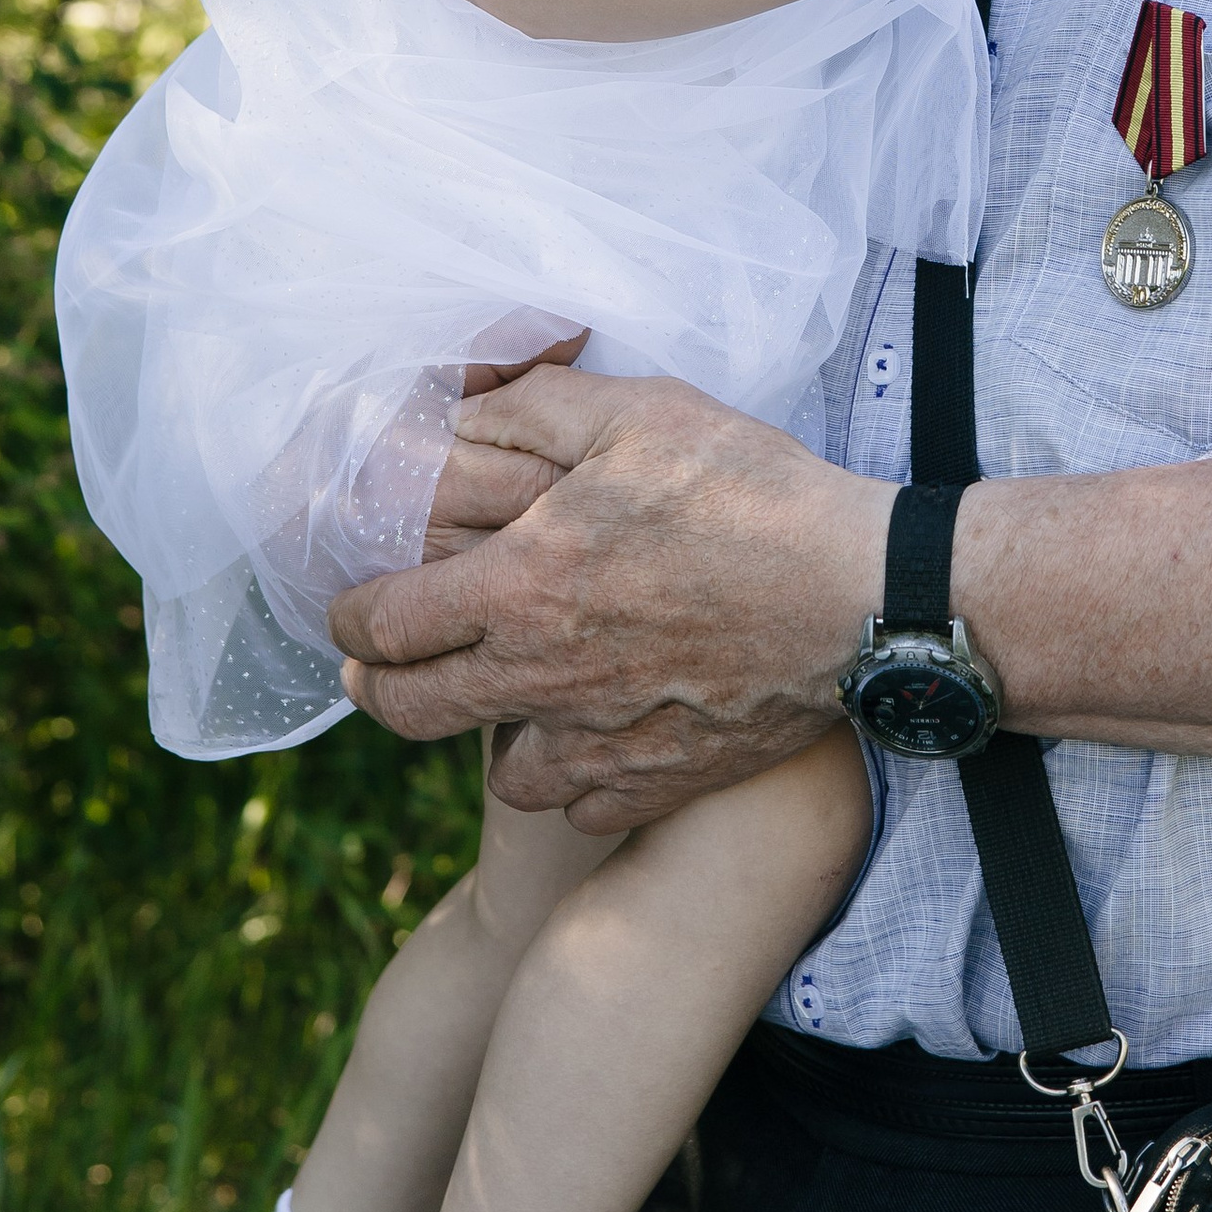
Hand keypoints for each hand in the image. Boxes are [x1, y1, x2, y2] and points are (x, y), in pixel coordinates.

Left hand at [329, 364, 888, 827]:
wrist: (863, 595)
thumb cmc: (751, 491)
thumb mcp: (638, 413)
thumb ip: (534, 408)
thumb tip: (461, 412)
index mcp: (522, 586)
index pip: (383, 625)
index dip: (347, 620)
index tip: (349, 611)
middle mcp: (544, 676)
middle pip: (410, 712)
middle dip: (378, 686)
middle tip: (379, 665)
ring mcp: (601, 739)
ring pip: (499, 773)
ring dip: (485, 736)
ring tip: (501, 697)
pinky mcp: (660, 778)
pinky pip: (578, 804)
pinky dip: (569, 778)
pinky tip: (588, 736)